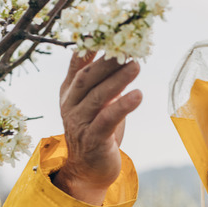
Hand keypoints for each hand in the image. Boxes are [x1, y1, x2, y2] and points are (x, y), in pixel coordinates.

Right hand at [53, 51, 141, 204]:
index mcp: (69, 93)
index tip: (106, 33)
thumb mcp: (98, 103)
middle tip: (128, 49)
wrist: (88, 171)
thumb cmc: (97, 132)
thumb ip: (103, 81)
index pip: (76, 65)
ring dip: (118, 80)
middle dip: (107, 61)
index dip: (89, 47)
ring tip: (136, 65)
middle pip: (86, 78)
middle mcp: (70, 106)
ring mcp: (79, 123)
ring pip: (97, 97)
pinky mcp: (93, 140)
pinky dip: (122, 106)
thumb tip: (122, 55)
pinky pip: (107, 119)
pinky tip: (138, 95)